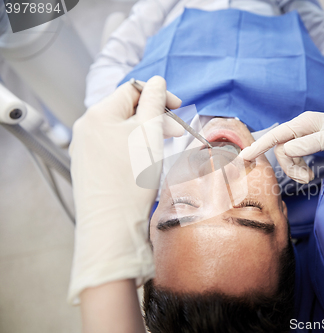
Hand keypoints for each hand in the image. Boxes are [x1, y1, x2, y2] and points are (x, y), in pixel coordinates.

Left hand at [68, 76, 182, 303]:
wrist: (111, 224)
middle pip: (125, 110)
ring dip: (143, 132)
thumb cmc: (132, 180)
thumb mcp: (150, 133)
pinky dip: (130, 148)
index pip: (132, 90)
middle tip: (175, 131)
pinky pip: (112, 147)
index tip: (178, 108)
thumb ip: (154, 102)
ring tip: (161, 148)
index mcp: (98, 113)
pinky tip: (143, 163)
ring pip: (120, 129)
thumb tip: (156, 81)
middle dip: (153, 116)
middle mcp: (85, 127)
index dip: (158, 95)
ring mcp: (84, 148)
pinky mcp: (88, 166)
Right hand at [239, 111, 323, 183]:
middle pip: (281, 149)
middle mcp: (301, 126)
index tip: (244, 157)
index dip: (259, 146)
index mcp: (304, 122)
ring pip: (287, 155)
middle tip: (306, 179)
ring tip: (309, 178)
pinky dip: (299, 167)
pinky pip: (295, 156)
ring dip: (294, 169)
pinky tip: (309, 173)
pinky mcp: (309, 142)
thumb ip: (309, 143)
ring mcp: (305, 134)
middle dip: (289, 167)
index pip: (276, 135)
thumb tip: (286, 150)